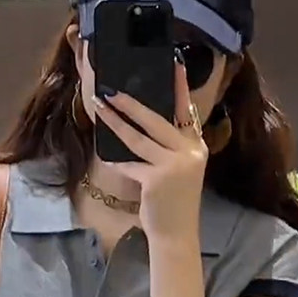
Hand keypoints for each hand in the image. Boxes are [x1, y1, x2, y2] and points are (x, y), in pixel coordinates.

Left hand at [92, 58, 207, 240]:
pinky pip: (130, 164)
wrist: (176, 234)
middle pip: (157, 119)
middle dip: (132, 103)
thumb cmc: (174, 202)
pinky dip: (117, 160)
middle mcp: (189, 152)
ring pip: (138, 138)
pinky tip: (105, 154)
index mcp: (196, 146)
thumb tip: (144, 123)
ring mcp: (173, 165)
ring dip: (116, 122)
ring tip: (101, 106)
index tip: (175, 62)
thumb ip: (169, 147)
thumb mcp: (179, 170)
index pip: (187, 110)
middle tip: (113, 89)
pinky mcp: (156, 179)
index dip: (180, 86)